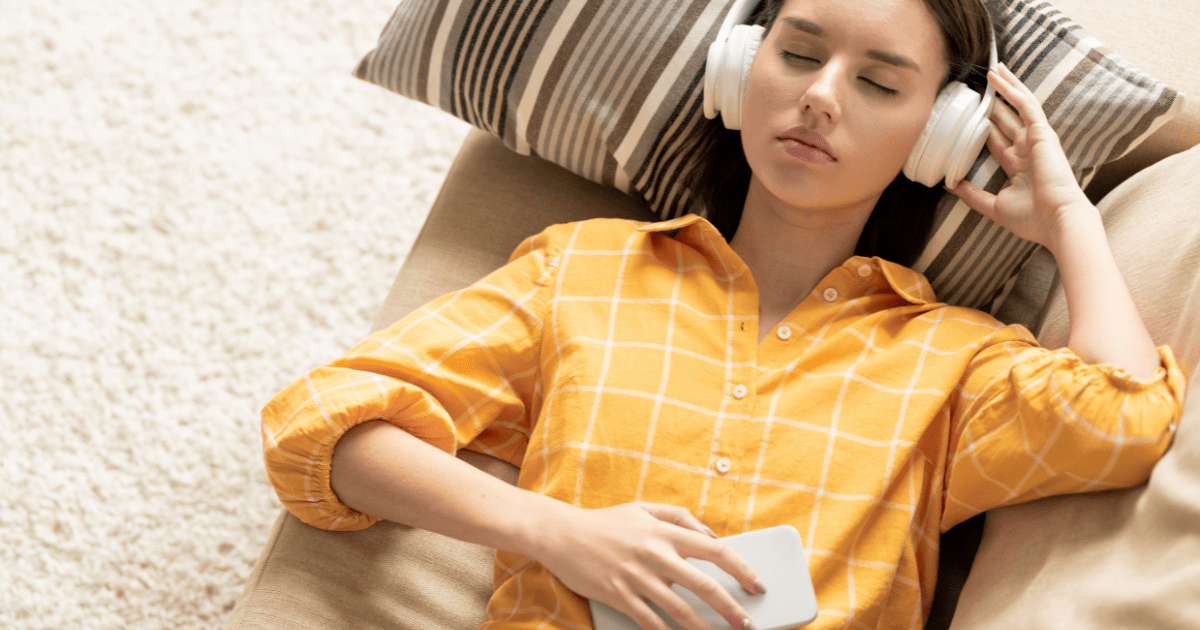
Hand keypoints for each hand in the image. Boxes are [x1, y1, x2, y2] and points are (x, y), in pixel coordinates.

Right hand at [532, 502, 763, 629]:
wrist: (561, 534)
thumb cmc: (605, 522)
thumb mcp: (643, 508)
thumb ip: (679, 517)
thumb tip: (710, 535)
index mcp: (665, 532)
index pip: (715, 550)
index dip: (741, 569)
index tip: (756, 584)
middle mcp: (655, 554)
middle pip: (704, 585)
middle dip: (732, 608)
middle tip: (748, 624)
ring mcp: (637, 577)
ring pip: (680, 610)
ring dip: (705, 628)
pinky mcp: (618, 596)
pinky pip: (649, 621)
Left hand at [950, 63, 1094, 249]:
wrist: (1055, 220)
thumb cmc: (1032, 219)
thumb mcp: (994, 206)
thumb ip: (973, 195)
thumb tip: (952, 185)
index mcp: (1018, 166)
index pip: (997, 140)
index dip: (985, 125)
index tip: (972, 114)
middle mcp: (1027, 150)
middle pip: (1007, 119)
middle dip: (996, 101)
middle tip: (982, 84)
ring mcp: (1036, 140)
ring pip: (1018, 105)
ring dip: (1006, 87)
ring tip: (993, 69)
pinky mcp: (1043, 133)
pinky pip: (1027, 105)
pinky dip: (1014, 90)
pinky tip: (1001, 76)